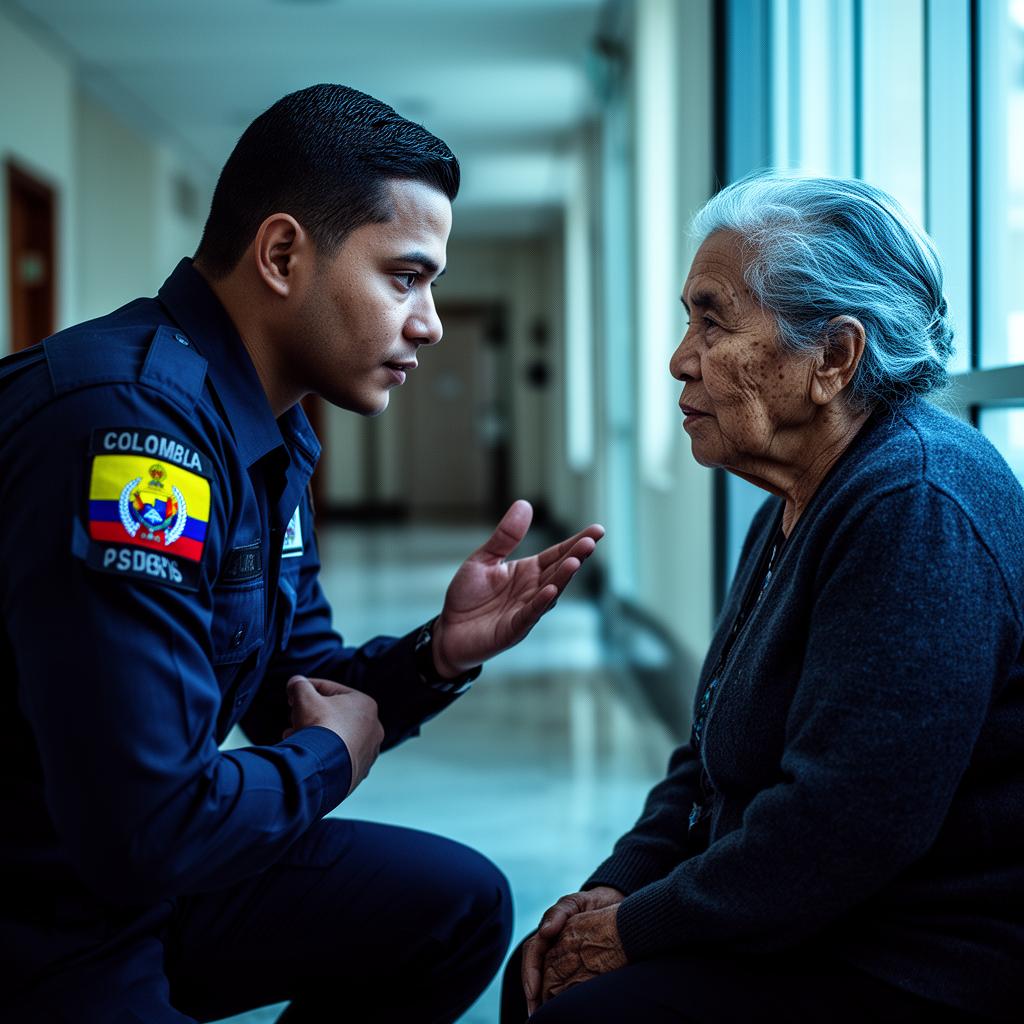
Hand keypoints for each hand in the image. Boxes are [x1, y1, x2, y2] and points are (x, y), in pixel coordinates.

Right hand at [283, 676, 383, 794]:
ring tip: (294, 737)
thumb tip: (296, 682)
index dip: (307, 691)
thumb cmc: (319, 727)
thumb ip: (299, 685)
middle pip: (334, 716)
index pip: (331, 691)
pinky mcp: (359, 772)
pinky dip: (322, 754)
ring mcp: (368, 752)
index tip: (292, 697)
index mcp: (366, 704)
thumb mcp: (304, 697)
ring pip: (335, 738)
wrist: (323, 767)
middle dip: (309, 716)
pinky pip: (337, 758)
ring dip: (314, 736)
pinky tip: (306, 755)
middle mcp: (373, 728)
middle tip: (293, 719)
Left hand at [432, 500, 603, 676]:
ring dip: (563, 578)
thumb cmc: (468, 596)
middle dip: (576, 556)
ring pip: (550, 592)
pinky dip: (541, 603)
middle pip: (558, 571)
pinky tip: (551, 591)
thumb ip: (505, 536)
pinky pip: (530, 614)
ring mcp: (526, 611)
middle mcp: (533, 590)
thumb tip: (525, 503)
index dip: (576, 543)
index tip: (598, 530)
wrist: (449, 630)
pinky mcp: (513, 629)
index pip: (557, 554)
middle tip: (592, 541)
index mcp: (528, 572)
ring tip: (576, 561)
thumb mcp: (483, 559)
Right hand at [540, 903, 626, 1007]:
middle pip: (535, 970)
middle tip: (534, 1014)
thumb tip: (544, 931)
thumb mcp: (575, 903)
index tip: (532, 992)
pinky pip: (564, 982)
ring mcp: (560, 955)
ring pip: (546, 978)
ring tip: (542, 1017)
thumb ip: (558, 913)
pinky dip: (559, 996)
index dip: (530, 973)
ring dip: (542, 998)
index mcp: (547, 932)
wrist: (612, 905)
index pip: (532, 953)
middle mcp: (550, 946)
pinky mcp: (575, 965)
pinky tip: (563, 1008)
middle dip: (532, 993)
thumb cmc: (592, 904)